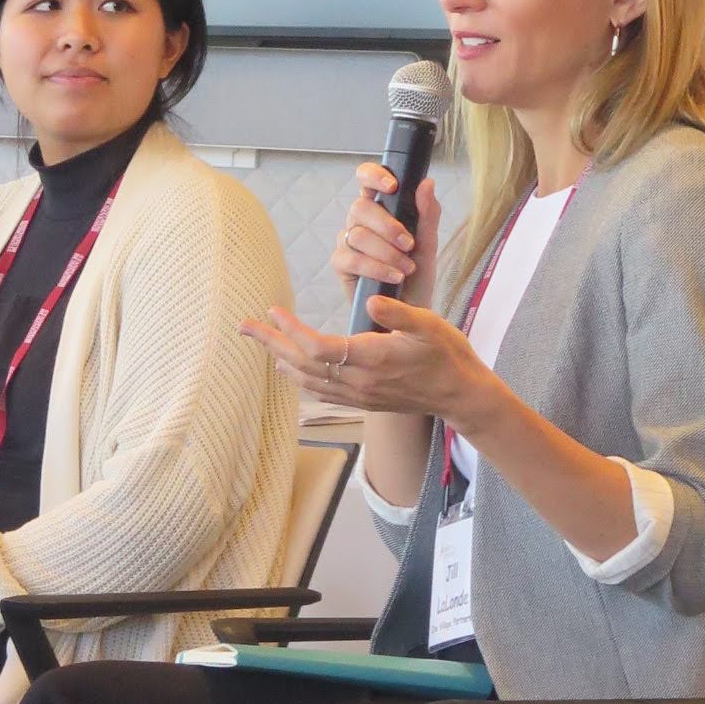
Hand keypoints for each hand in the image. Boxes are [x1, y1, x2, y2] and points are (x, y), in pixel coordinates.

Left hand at [240, 298, 503, 426]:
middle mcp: (358, 382)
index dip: (291, 330)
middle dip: (270, 344)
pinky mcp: (361, 401)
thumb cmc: (447, 353)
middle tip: (244, 325)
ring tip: (260, 341)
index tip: (273, 309)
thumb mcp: (429, 324)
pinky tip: (287, 367)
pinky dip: (297, 377)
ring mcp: (358, 395)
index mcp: (372, 359)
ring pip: (306, 381)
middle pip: (301, 364)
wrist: (460, 395)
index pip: (317, 347)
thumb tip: (370, 302)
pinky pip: (318, 391)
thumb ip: (398, 314)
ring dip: (279, 359)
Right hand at [333, 163, 440, 309]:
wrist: (410, 311)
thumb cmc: (417, 275)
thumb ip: (427, 213)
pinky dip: (376, 267)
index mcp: (380, 207)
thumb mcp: (429, 243)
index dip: (374, 176)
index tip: (393, 187)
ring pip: (358, 234)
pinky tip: (394, 277)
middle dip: (387, 225)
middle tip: (409, 244)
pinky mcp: (340, 264)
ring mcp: (347, 241)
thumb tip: (427, 183)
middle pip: (361, 207)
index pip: (366, 178)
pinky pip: (352, 258)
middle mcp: (360, 221)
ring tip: (406, 268)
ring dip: (387, 252)